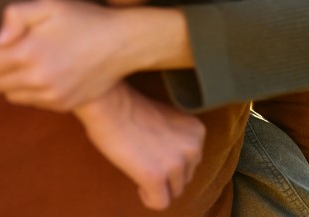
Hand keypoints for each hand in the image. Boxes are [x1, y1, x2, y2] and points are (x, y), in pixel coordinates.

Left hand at [0, 0, 189, 110]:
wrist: (124, 42)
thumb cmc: (86, 19)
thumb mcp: (50, 4)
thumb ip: (15, 15)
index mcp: (26, 53)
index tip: (6, 45)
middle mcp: (36, 79)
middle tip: (20, 53)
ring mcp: (50, 95)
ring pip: (12, 95)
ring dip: (16, 82)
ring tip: (36, 63)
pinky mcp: (63, 104)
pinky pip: (33, 102)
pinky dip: (35, 90)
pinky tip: (51, 73)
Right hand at [74, 83, 204, 209]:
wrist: (111, 105)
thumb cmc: (131, 109)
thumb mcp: (168, 121)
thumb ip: (177, 139)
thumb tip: (173, 159)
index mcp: (197, 131)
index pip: (192, 161)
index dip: (171, 161)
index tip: (154, 153)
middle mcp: (192, 147)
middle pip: (185, 178)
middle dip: (167, 175)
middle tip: (145, 162)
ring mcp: (176, 163)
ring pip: (174, 192)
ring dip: (157, 186)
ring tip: (139, 170)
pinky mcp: (156, 176)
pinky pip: (160, 203)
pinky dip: (148, 198)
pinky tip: (138, 185)